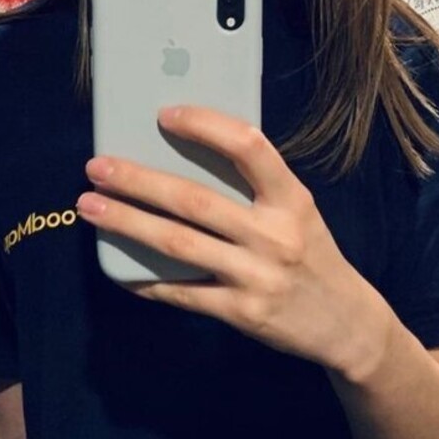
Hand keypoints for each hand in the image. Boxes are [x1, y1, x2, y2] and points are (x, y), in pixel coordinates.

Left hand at [75, 106, 388, 376]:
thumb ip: (255, 187)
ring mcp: (257, 277)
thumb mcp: (298, 212)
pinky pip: (183, 292)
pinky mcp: (243, 313)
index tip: (165, 115)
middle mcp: (275, 235)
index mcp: (292, 199)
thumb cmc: (312, 254)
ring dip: (128, 223)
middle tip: (97, 167)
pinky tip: (118, 267)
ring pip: (179, 244)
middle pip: (195, 200)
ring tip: (91, 206)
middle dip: (139, 181)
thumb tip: (184, 155)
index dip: (205, 126)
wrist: (347, 324)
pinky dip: (146, 279)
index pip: (249, 147)